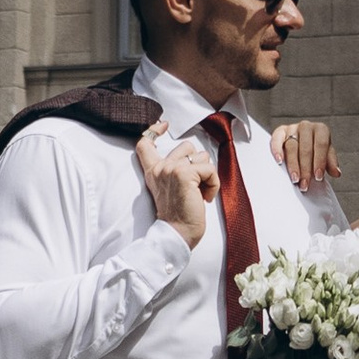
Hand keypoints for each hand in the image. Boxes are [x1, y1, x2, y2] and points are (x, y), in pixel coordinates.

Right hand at [137, 124, 213, 246]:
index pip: (145, 143)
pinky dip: (213, 184)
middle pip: (187, 146)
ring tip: (200, 193)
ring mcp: (171, 169)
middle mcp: (160, 168)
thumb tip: (194, 156)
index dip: (154, 130)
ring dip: (207, 176)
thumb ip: (174, 171)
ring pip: (202, 157)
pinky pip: (209, 169)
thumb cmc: (178, 216)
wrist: (177, 234)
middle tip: (195, 187)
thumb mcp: (169, 190)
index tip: (163, 124)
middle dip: (198, 164)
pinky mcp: (185, 174)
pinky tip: (205, 198)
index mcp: (153, 172)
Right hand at [270, 117, 342, 190]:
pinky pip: (276, 139)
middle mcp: (306, 126)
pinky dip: (277, 150)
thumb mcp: (326, 156)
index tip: (318, 177)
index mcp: (321, 129)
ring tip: (295, 179)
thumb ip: (331, 163)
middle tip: (305, 184)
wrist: (301, 144)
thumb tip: (336, 173)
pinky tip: (279, 161)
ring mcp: (292, 128)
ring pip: (291, 146)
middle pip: (306, 147)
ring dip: (293, 165)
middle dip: (306, 168)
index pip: (321, 144)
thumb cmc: (315, 151)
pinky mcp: (279, 132)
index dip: (320, 161)